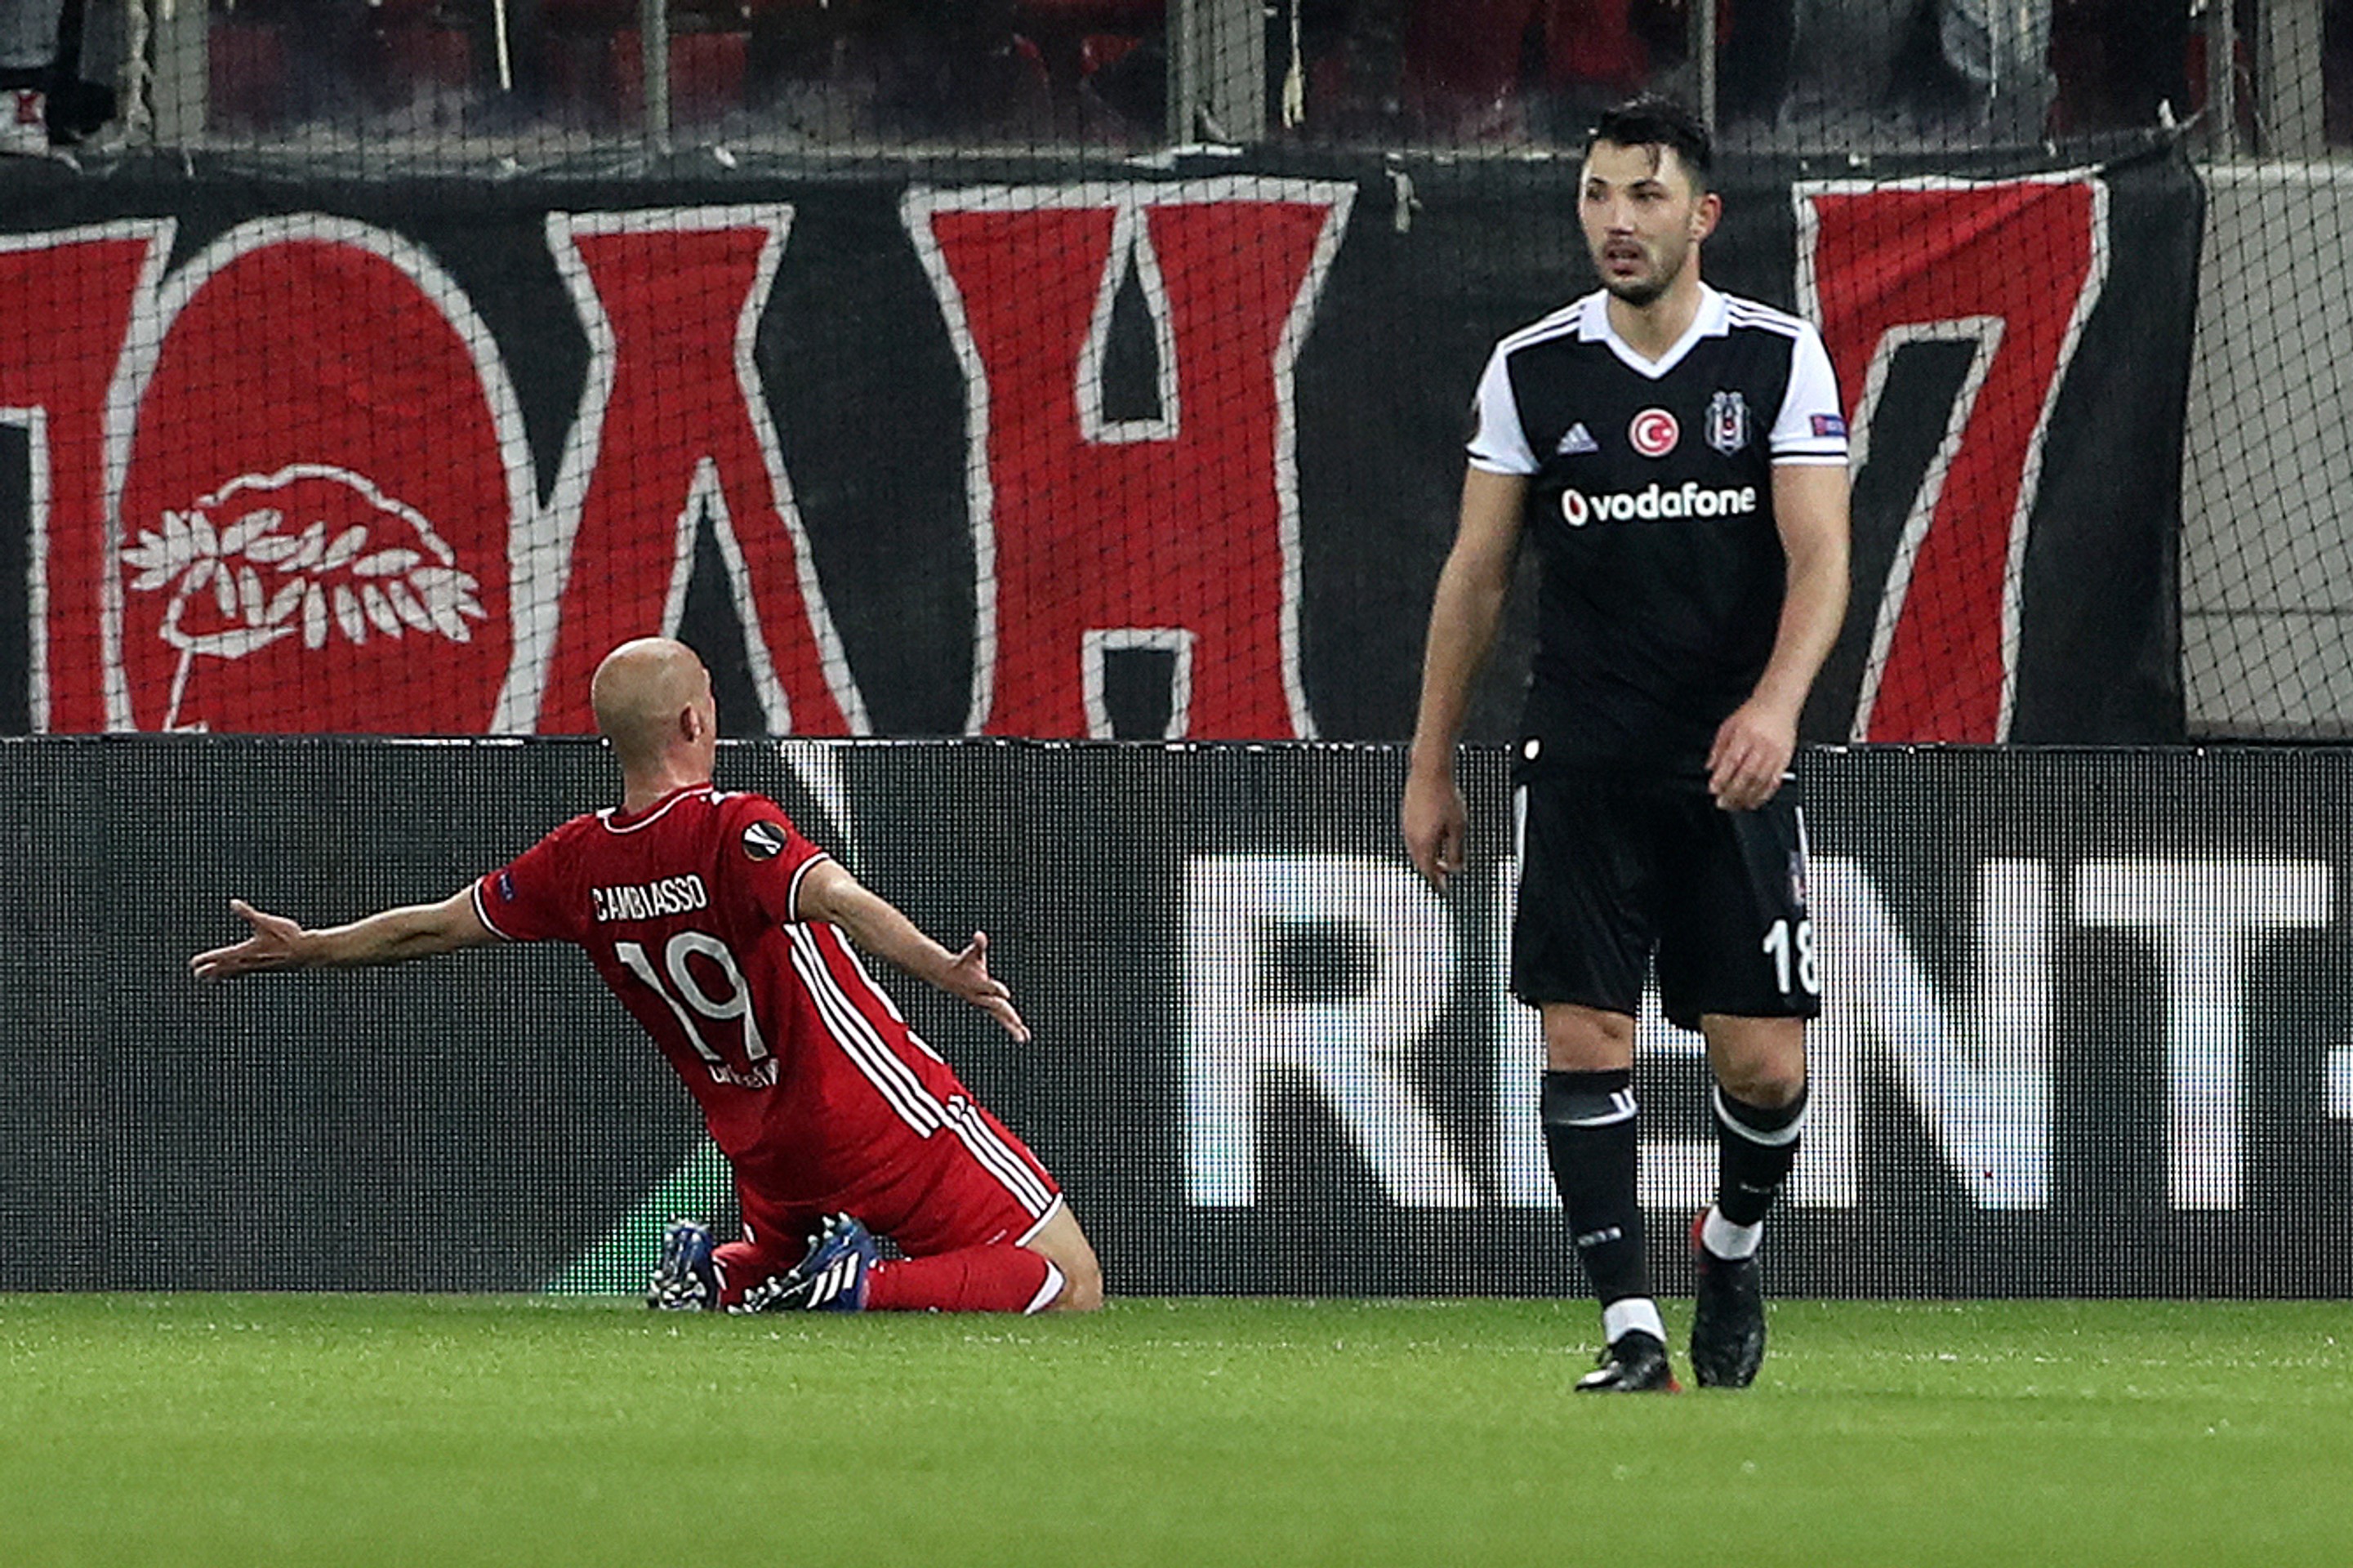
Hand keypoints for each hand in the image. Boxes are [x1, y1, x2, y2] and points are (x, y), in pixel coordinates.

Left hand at [189, 898, 310, 980]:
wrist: (306, 953)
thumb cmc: (287, 937)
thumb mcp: (266, 922)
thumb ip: (248, 914)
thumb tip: (233, 903)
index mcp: (246, 951)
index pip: (220, 956)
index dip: (207, 959)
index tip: (194, 963)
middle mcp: (249, 962)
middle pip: (224, 968)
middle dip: (210, 971)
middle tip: (197, 974)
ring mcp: (257, 967)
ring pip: (234, 972)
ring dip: (222, 975)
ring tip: (211, 979)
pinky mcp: (266, 968)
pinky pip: (245, 972)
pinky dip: (235, 974)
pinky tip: (236, 973)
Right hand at [944, 931, 1029, 1041]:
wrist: (947, 977)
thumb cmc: (963, 963)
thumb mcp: (971, 953)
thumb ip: (978, 945)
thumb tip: (980, 935)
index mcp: (978, 984)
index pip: (988, 987)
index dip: (996, 989)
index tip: (1006, 993)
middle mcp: (981, 997)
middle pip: (996, 1007)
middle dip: (1007, 1015)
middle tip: (1018, 1023)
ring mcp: (984, 1004)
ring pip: (1000, 1016)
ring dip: (1012, 1026)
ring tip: (1023, 1037)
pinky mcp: (988, 1007)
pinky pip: (1002, 1018)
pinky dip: (1013, 1027)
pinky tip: (1023, 1035)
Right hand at [1401, 768, 1468, 891]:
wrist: (1429, 771)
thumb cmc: (1445, 796)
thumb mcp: (1458, 827)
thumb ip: (1457, 851)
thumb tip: (1456, 868)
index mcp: (1424, 843)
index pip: (1429, 871)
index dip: (1437, 882)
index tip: (1444, 888)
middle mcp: (1412, 837)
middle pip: (1421, 863)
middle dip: (1432, 870)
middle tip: (1442, 874)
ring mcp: (1407, 826)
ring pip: (1415, 850)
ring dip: (1427, 857)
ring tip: (1440, 857)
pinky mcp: (1406, 816)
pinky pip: (1413, 838)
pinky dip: (1422, 845)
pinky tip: (1432, 838)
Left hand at [1707, 699, 1796, 811]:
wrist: (1778, 704)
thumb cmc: (1753, 714)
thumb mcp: (1728, 726)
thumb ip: (1718, 748)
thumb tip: (1710, 767)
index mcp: (1745, 735)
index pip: (1732, 760)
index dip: (1722, 778)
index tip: (1713, 789)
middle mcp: (1761, 745)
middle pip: (1747, 774)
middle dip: (1732, 792)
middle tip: (1722, 803)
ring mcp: (1775, 754)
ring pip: (1761, 781)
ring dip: (1747, 797)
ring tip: (1736, 805)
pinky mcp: (1785, 760)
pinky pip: (1775, 782)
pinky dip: (1764, 795)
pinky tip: (1754, 801)